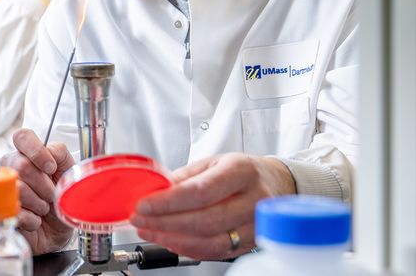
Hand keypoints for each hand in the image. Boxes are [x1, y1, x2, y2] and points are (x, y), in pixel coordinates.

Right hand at [0, 129, 75, 254]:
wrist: (59, 231)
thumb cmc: (61, 200)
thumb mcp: (69, 174)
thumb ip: (61, 154)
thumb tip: (49, 150)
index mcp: (26, 155)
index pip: (22, 137)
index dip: (36, 150)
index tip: (51, 167)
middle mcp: (11, 169)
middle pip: (22, 165)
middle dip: (44, 184)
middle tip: (52, 195)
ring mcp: (3, 189)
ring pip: (19, 188)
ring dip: (39, 203)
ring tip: (44, 209)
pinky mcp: (1, 212)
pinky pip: (16, 211)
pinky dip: (33, 220)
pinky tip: (35, 221)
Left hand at [129, 153, 296, 259]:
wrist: (275, 183)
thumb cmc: (241, 171)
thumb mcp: (213, 162)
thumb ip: (184, 177)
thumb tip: (153, 191)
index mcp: (241, 171)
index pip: (200, 191)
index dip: (168, 202)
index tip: (144, 205)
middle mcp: (253, 199)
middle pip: (204, 219)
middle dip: (165, 222)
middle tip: (140, 220)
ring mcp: (256, 224)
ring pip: (210, 241)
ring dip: (173, 239)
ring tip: (150, 231)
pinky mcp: (251, 243)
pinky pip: (216, 252)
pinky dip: (188, 249)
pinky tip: (170, 240)